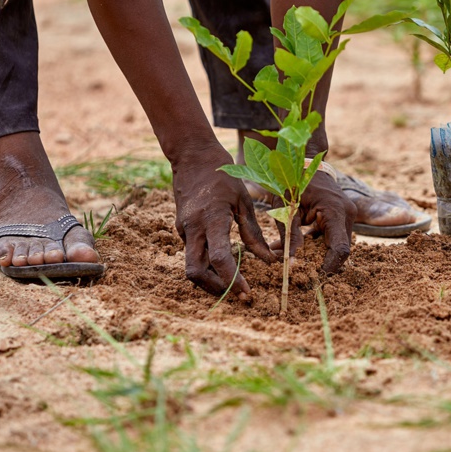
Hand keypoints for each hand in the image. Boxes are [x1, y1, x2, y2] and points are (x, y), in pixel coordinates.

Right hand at [173, 145, 275, 297]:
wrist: (192, 156)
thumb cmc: (222, 175)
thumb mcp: (243, 201)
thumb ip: (253, 233)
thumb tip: (268, 260)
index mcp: (211, 219)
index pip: (219, 259)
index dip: (233, 280)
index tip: (247, 292)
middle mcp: (192, 228)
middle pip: (195, 272)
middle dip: (215, 289)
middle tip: (238, 295)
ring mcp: (184, 230)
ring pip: (192, 267)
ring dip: (210, 280)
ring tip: (234, 285)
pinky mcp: (182, 230)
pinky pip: (193, 254)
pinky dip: (208, 265)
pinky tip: (224, 265)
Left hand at [271, 170, 355, 273]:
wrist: (305, 161)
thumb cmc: (293, 180)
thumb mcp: (286, 208)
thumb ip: (290, 236)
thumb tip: (291, 264)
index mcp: (335, 211)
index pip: (340, 249)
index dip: (329, 267)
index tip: (312, 278)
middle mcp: (347, 214)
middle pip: (339, 250)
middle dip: (319, 263)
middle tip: (296, 272)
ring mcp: (347, 215)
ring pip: (335, 245)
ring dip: (314, 254)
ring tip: (287, 257)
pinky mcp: (341, 217)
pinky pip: (331, 237)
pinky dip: (314, 245)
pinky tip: (292, 248)